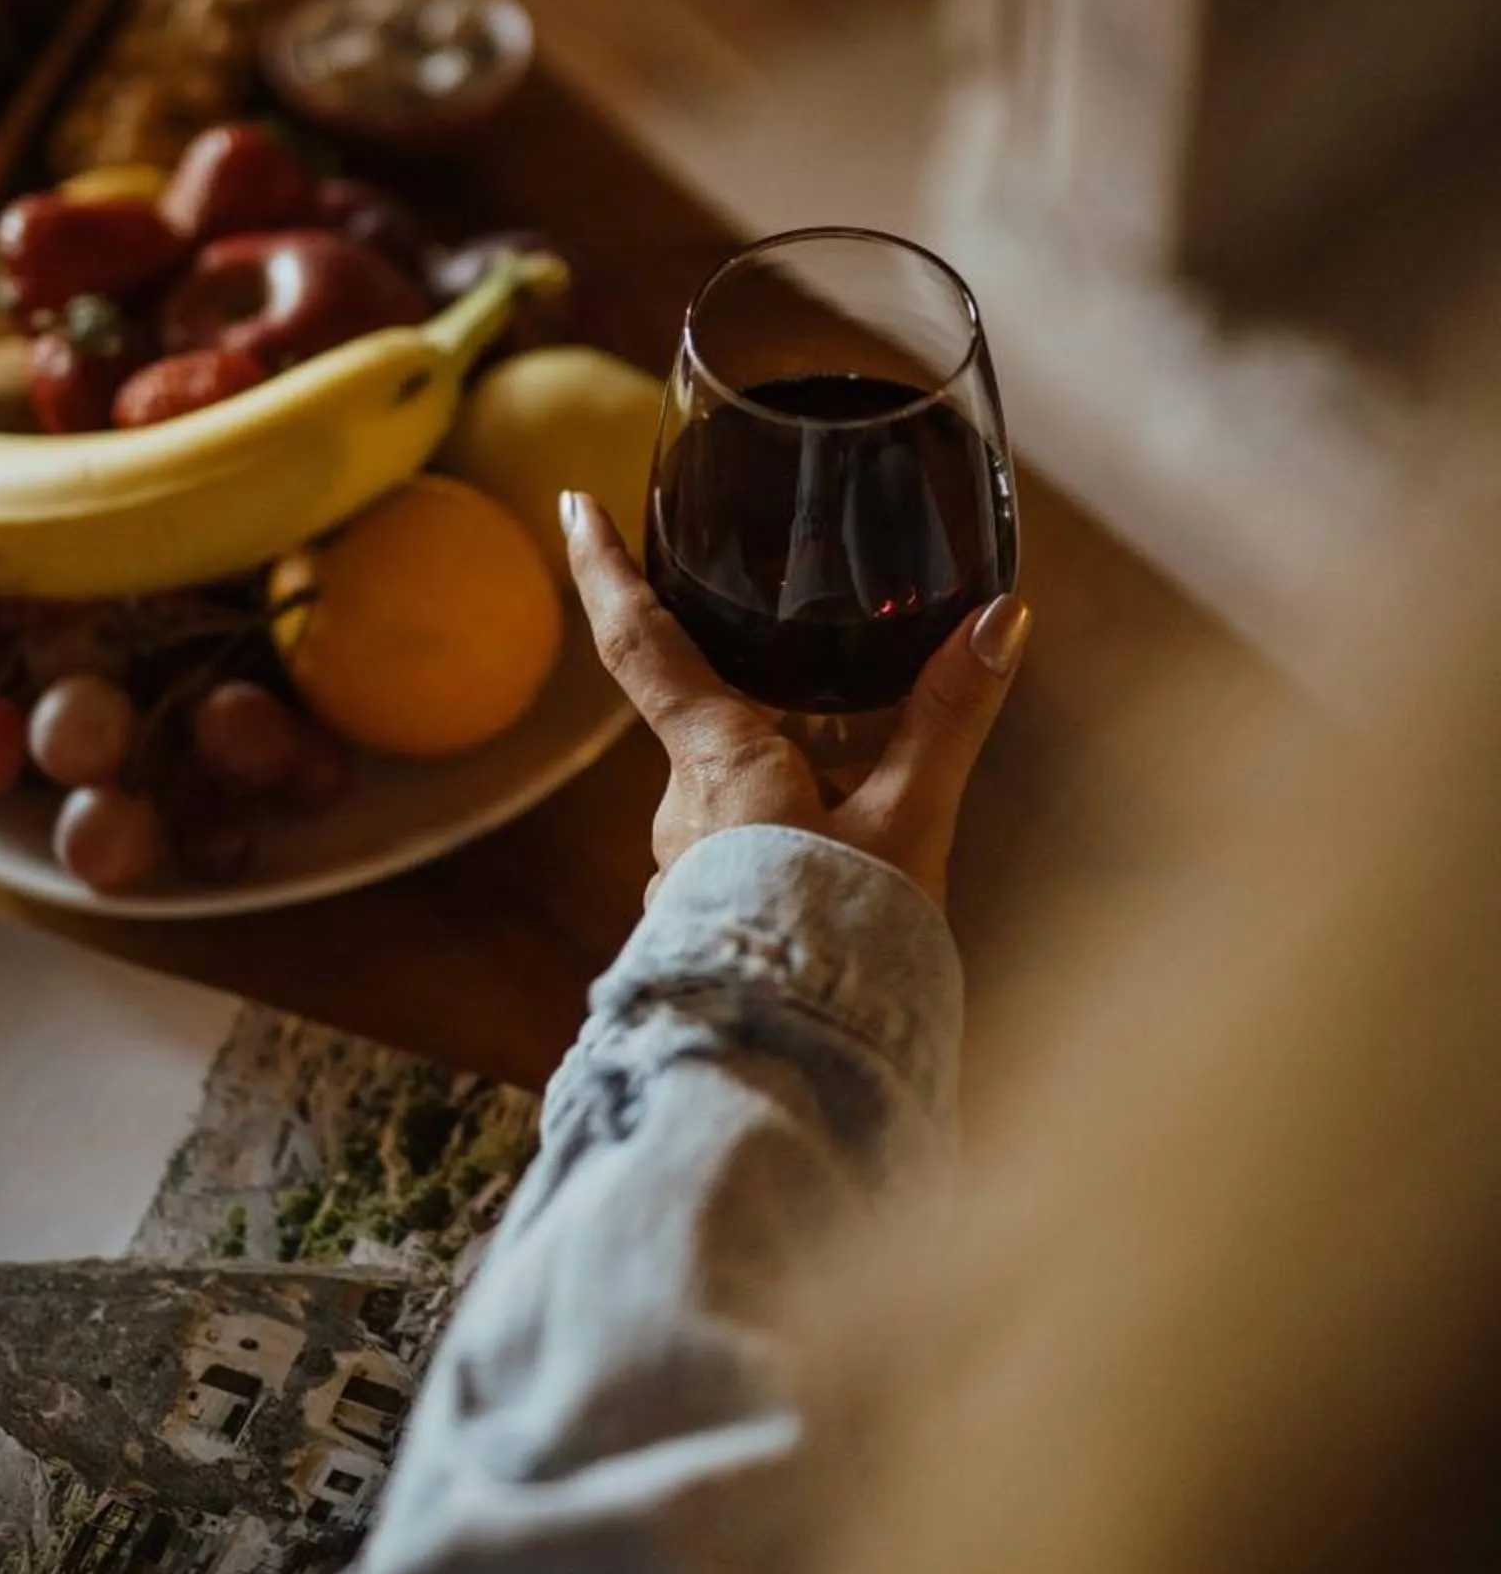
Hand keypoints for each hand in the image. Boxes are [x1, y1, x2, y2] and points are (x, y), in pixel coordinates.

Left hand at [561, 491, 1029, 913]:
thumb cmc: (845, 940)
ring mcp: (686, 870)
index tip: (571, 502)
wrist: (800, 1070)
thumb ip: (948, 719)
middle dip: (745, 683)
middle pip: (702, 713)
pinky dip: (786, 830)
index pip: (640, 639)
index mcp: (717, 759)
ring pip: (729, 787)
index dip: (605, 566)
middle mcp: (681, 808)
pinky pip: (740, 846)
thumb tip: (1001, 618)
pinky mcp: (708, 919)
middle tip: (793, 654)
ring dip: (781, 773)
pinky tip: (839, 861)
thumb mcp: (912, 822)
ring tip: (853, 790)